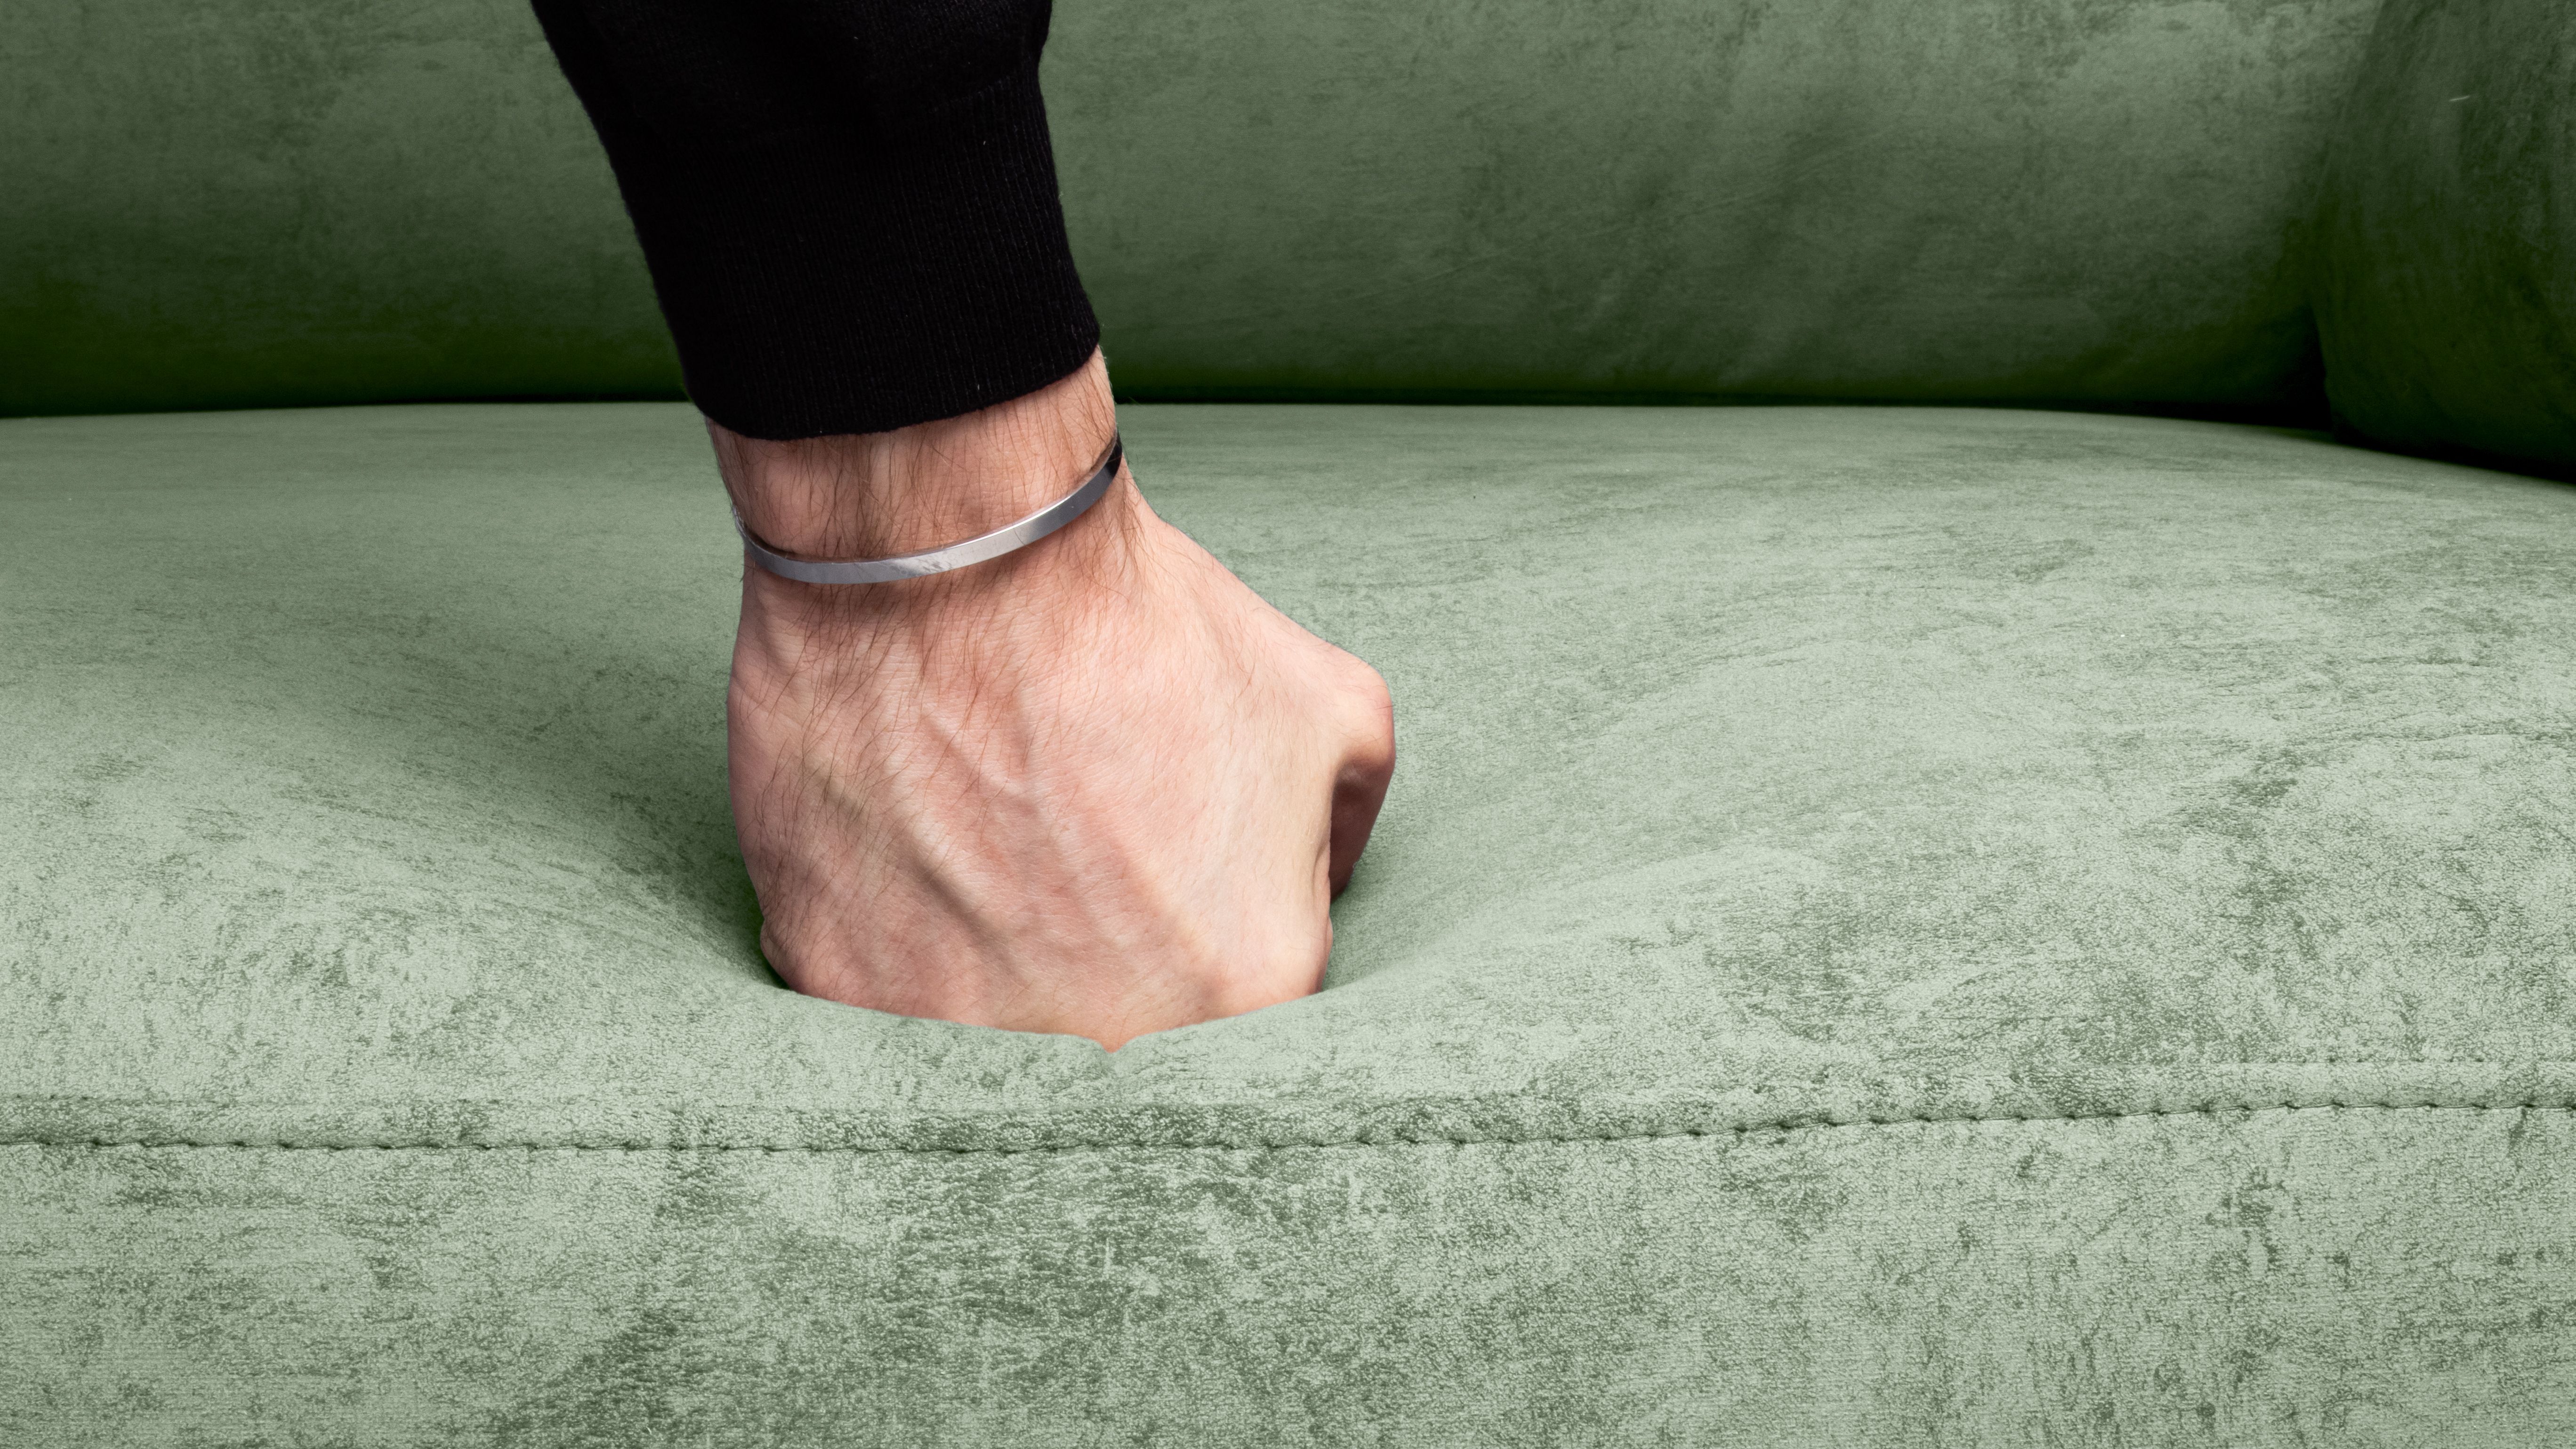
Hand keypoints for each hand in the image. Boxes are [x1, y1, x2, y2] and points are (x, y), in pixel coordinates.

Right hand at [716, 353, 1394, 1048]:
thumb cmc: (1142, 626)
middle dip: (1108, 983)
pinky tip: (907, 858)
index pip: (1248, 1025)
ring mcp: (965, 1034)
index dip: (1209, 956)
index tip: (1169, 907)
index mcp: (1249, 990)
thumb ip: (1345, 828)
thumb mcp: (1332, 708)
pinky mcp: (845, 994)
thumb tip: (1319, 880)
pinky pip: (882, 1005)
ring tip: (985, 864)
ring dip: (997, 977)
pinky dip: (895, 945)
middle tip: (1073, 884)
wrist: (957, 558)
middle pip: (1124, 1055)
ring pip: (997, 1048)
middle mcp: (1113, 1044)